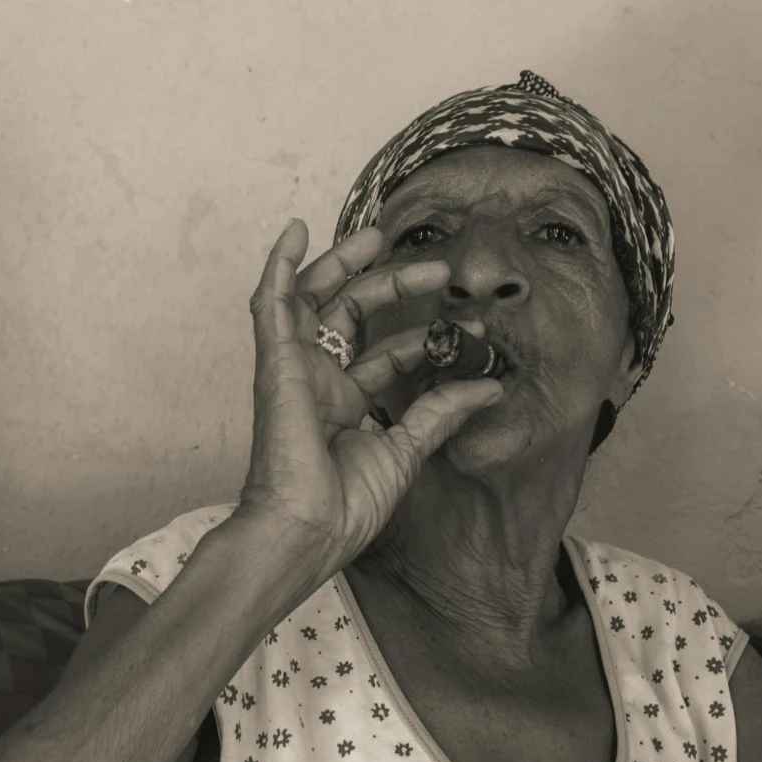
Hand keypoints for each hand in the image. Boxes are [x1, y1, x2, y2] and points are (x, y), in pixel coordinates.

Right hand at [234, 220, 501, 575]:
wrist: (307, 530)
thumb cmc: (344, 506)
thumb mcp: (407, 451)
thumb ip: (442, 411)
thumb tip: (490, 387)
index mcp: (347, 405)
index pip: (388, 354)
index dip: (425, 336)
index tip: (468, 325)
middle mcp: (320, 381)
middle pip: (354, 315)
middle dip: (392, 285)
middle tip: (435, 266)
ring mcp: (296, 369)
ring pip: (317, 299)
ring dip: (344, 264)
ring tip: (376, 236)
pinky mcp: (276, 362)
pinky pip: (272, 304)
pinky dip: (279, 265)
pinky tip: (296, 231)